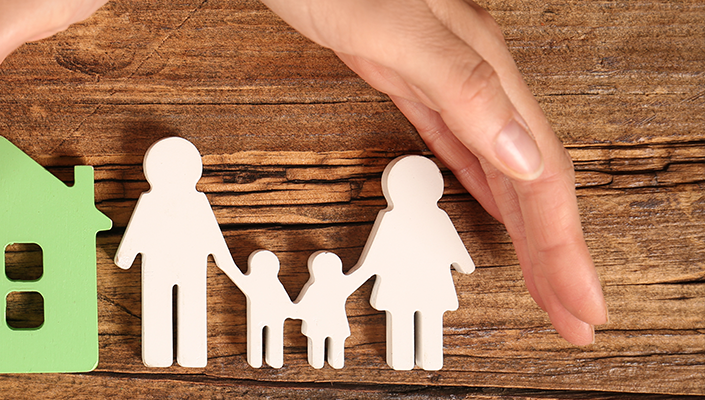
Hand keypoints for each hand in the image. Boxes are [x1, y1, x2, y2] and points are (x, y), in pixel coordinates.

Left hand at [261, 0, 607, 343]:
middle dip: (557, 253)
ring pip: (501, 168)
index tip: (581, 304)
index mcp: (481, 68)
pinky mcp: (407, 77)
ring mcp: (442, 77)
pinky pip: (461, 146)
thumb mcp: (385, 23)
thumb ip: (457, 82)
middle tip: (575, 315)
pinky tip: (496, 205)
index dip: (564, 247)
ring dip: (529, 230)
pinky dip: (485, 187)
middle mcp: (472, 76)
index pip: (541, 175)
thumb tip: (524, 154)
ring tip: (548, 280)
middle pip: (531, 180)